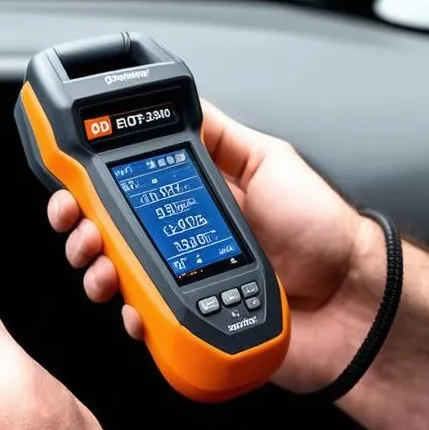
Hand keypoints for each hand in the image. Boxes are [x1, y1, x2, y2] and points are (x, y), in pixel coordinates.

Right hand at [48, 102, 385, 392]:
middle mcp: (185, 242)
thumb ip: (223, 136)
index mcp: (201, 199)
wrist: (353, 300)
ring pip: (119, 280)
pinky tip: (136, 308)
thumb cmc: (324, 232)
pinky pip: (147, 323)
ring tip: (104, 268)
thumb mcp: (271, 162)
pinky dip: (131, 317)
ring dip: (97, 272)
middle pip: (112, 236)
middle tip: (80, 228)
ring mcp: (186, 285)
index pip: (131, 189)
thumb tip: (185, 104)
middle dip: (83, 230)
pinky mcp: (193, 325)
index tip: (75, 184)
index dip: (95, 187)